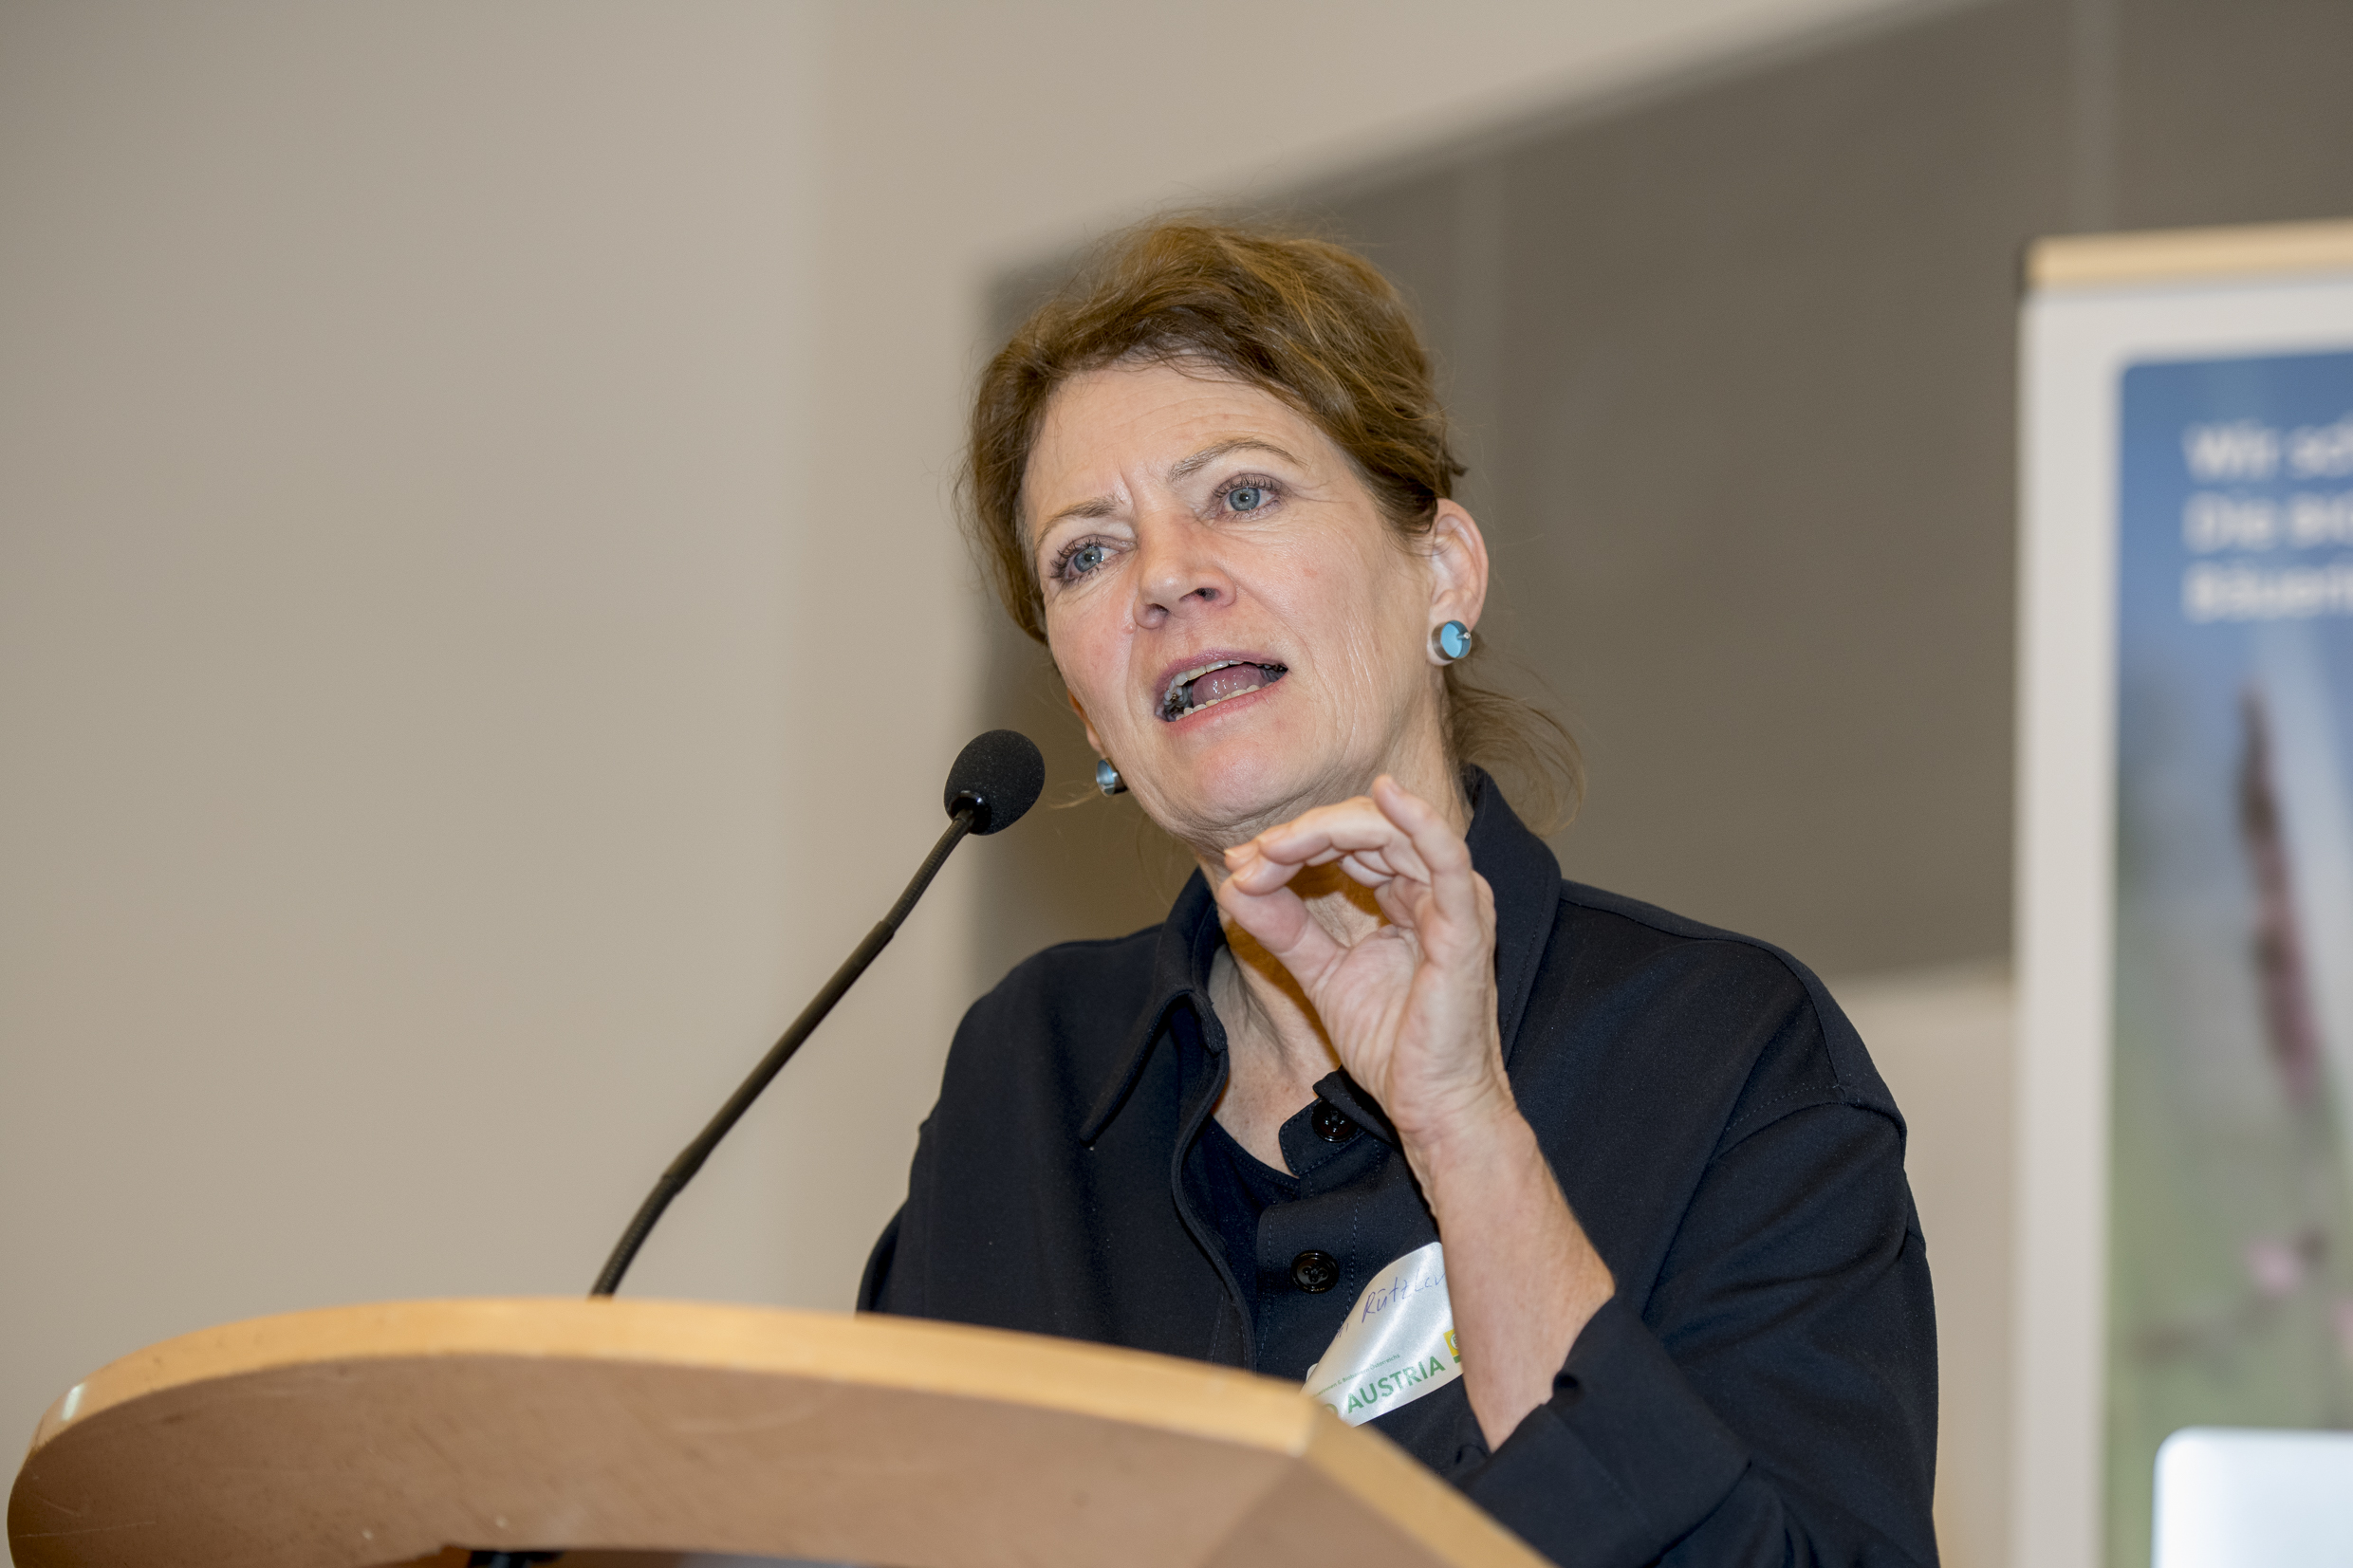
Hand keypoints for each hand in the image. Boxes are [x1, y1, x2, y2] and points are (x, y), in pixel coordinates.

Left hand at [1215, 774, 1509, 1147]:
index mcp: (1409, 896)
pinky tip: (1387, 794)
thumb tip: (1237, 885)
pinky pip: (1446, 858)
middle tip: (1249, 858)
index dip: (1293, 843)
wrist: (1432, 1107)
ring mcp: (1454, 903)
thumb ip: (1285, 928)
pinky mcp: (1464, 926)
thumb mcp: (1322, 973)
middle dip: (1300, 836)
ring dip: (1325, 832)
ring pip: (1392, 832)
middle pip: (1366, 827)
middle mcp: (1435, 889)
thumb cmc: (1395, 1047)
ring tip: (1274, 848)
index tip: (1241, 864)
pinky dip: (1418, 821)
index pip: (1350, 841)